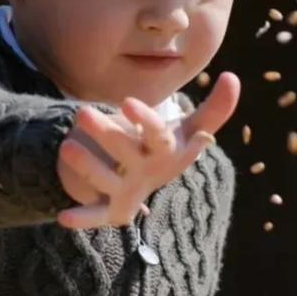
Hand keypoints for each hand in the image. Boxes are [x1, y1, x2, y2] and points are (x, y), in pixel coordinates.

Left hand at [55, 72, 239, 229]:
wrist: (151, 181)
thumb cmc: (167, 146)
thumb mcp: (191, 129)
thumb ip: (214, 109)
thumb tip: (233, 76)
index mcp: (166, 151)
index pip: (158, 135)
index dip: (144, 119)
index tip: (126, 101)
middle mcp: (146, 171)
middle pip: (126, 153)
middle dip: (106, 134)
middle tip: (81, 112)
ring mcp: (127, 190)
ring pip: (105, 180)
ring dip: (87, 168)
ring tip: (66, 148)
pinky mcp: (112, 208)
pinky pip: (97, 215)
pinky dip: (83, 219)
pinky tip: (63, 218)